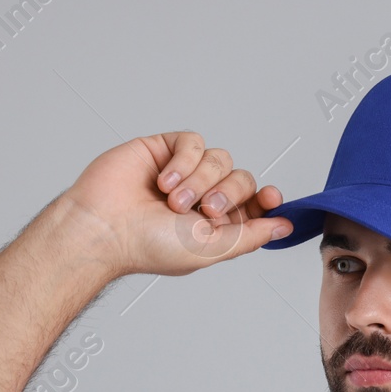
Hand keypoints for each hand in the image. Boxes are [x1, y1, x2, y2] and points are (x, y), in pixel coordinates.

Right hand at [58, 131, 292, 276]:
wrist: (105, 227)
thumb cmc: (149, 246)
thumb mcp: (211, 249)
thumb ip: (250, 236)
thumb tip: (285, 226)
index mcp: (216, 223)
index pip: (255, 203)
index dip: (267, 199)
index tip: (270, 198)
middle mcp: (203, 196)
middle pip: (242, 178)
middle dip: (228, 193)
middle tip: (203, 210)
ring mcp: (185, 172)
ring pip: (220, 158)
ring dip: (199, 180)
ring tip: (172, 200)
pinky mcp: (165, 149)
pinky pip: (194, 142)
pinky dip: (184, 161)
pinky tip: (164, 181)